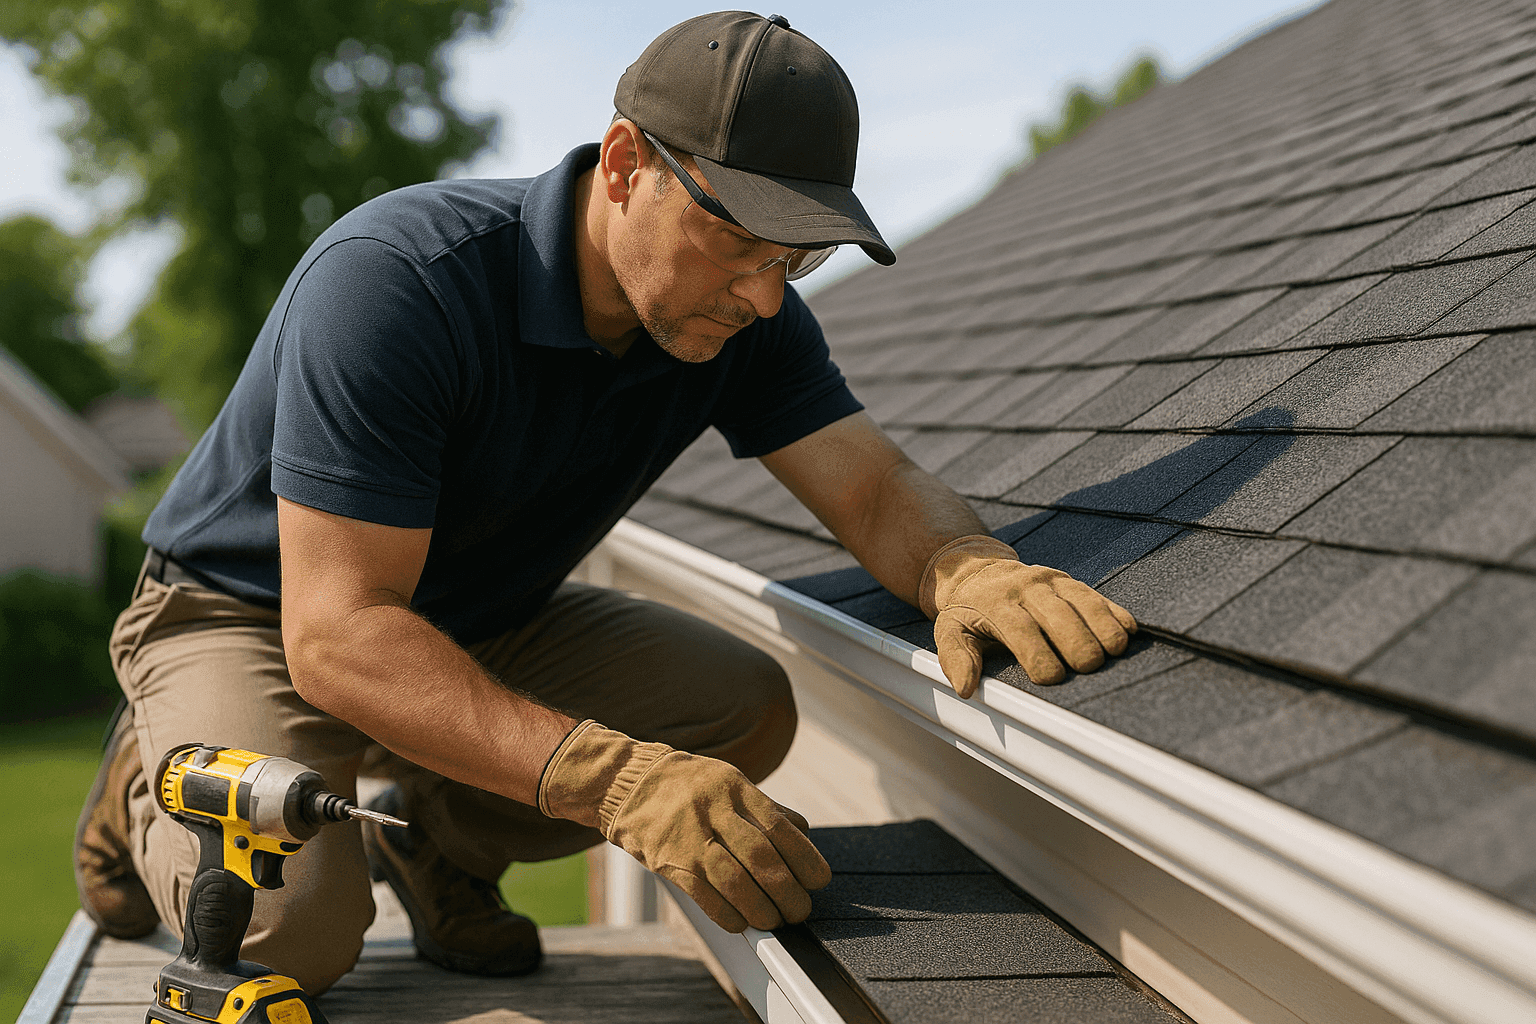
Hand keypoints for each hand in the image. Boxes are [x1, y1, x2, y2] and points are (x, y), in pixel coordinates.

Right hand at [538, 720, 830, 931]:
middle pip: (760, 858)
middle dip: (787, 891)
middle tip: (800, 909)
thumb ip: (765, 808)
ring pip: (734, 881)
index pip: (779, 826)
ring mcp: (688, 837)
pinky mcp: (668, 861)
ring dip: (761, 909)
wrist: (628, 783)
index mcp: (735, 787)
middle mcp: (713, 809)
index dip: (804, 858)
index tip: (820, 880)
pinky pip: (704, 896)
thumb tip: (804, 835)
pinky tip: (742, 922)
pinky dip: (728, 915)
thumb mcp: (729, 781)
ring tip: (775, 921)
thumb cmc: (689, 786)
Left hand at [919, 536, 1136, 697]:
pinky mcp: (1068, 581)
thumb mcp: (950, 631)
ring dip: (1101, 626)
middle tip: (1089, 666)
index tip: (1051, 679)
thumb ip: (956, 659)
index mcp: (995, 603)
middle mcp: (1025, 587)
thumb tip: (965, 687)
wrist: (975, 570)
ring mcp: (1050, 581)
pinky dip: (1113, 612)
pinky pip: (1094, 595)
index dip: (1037, 653)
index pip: (1019, 629)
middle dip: (1075, 640)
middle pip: (1056, 614)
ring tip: (1114, 652)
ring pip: (1081, 602)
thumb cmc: (967, 610)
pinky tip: (1128, 631)